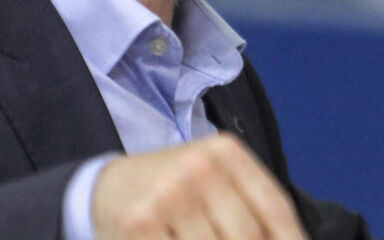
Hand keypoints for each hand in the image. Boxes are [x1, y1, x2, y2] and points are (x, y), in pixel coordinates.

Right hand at [91, 133, 307, 239]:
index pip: (275, 209)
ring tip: (196, 238)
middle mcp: (200, 167)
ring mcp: (170, 194)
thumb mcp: (217, 183)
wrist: (108, 187)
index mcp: (227, 152)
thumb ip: (254, 210)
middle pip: (248, 237)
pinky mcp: (141, 221)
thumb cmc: (176, 192)